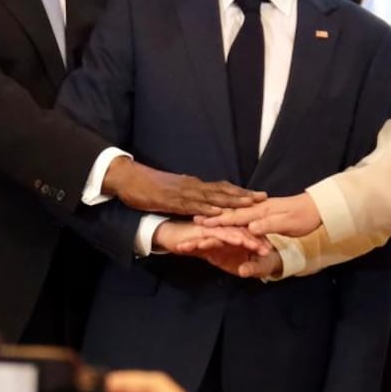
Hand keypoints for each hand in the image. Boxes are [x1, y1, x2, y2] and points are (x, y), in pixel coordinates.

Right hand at [103, 156, 263, 216]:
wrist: (127, 177)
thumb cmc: (148, 186)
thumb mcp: (173, 191)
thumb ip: (188, 196)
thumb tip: (201, 202)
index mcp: (193, 185)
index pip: (222, 188)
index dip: (240, 192)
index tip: (257, 196)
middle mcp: (192, 186)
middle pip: (223, 190)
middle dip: (244, 195)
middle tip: (264, 198)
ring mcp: (183, 193)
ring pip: (212, 198)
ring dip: (232, 201)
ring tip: (250, 205)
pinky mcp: (172, 200)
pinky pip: (193, 206)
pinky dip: (207, 209)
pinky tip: (219, 213)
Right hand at [157, 222, 281, 276]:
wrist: (171, 238)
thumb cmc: (193, 245)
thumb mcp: (216, 256)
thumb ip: (227, 259)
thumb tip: (244, 270)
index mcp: (227, 229)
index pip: (248, 233)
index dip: (260, 241)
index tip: (271, 251)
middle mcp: (223, 225)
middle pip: (244, 230)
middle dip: (257, 240)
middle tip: (269, 249)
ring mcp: (214, 226)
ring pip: (234, 231)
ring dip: (247, 239)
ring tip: (258, 247)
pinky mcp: (204, 229)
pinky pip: (219, 232)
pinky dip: (229, 236)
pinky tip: (239, 241)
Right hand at [197, 193, 321, 236]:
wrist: (319, 208)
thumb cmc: (305, 217)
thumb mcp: (289, 223)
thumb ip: (268, 224)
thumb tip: (250, 228)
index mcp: (262, 212)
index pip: (236, 217)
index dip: (218, 221)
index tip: (201, 222)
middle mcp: (259, 210)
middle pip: (233, 214)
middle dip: (214, 218)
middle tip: (195, 220)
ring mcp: (262, 211)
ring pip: (237, 215)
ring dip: (221, 218)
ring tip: (205, 220)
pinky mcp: (267, 214)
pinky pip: (246, 217)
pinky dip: (233, 219)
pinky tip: (228, 220)